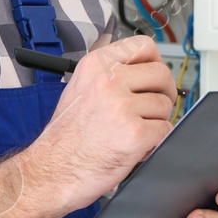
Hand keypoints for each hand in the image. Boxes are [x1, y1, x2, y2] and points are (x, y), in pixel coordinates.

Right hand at [22, 35, 175, 215]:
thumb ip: (111, 73)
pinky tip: (135, 146)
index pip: (144, 45)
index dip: (154, 62)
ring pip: (164, 104)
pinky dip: (155, 141)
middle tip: (152, 108)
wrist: (52, 171)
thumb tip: (145, 67)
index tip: (153, 77)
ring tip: (132, 131)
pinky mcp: (135, 134)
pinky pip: (165, 129)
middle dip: (162, 93)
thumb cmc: (66, 137)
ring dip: (155, 120)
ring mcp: (122, 107)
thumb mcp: (80, 88)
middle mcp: (109, 81)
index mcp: (96, 65)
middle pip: (161, 73)